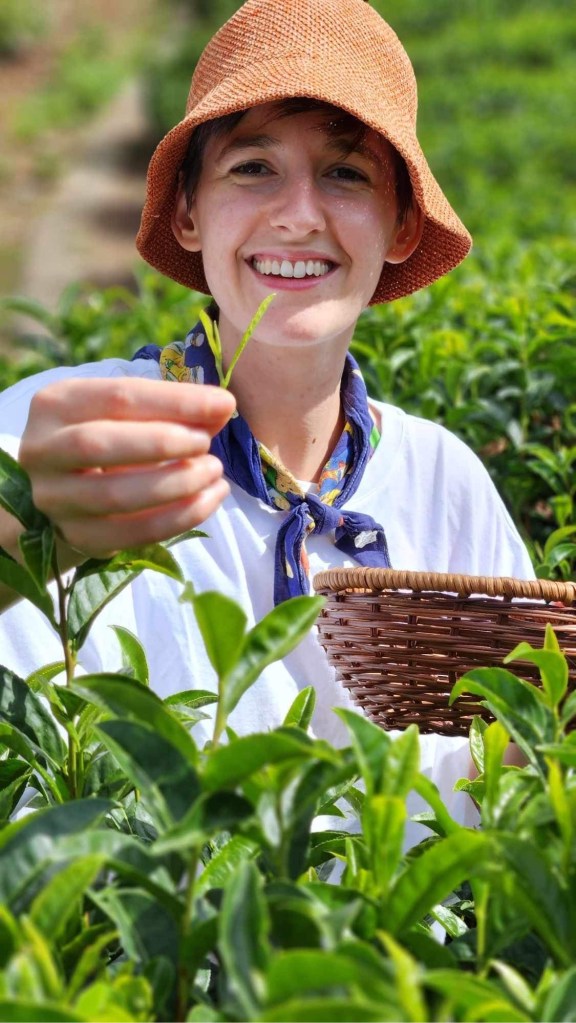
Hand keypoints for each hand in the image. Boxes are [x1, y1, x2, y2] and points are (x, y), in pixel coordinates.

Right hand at [18, 376, 235, 559]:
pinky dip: (177, 518)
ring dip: (175, 484)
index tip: (224, 404)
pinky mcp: (75, 536)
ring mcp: (53, 498)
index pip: (117, 396)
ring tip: (214, 472)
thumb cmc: (112, 438)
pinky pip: (129, 534)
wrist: (71, 491)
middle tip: (207, 444)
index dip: (175, 401)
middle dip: (163, 443)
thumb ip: (173, 409)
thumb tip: (222, 406)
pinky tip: (208, 499)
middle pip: (99, 444)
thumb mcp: (132, 413)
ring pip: (114, 495)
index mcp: (56, 403)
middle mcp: (42, 450)